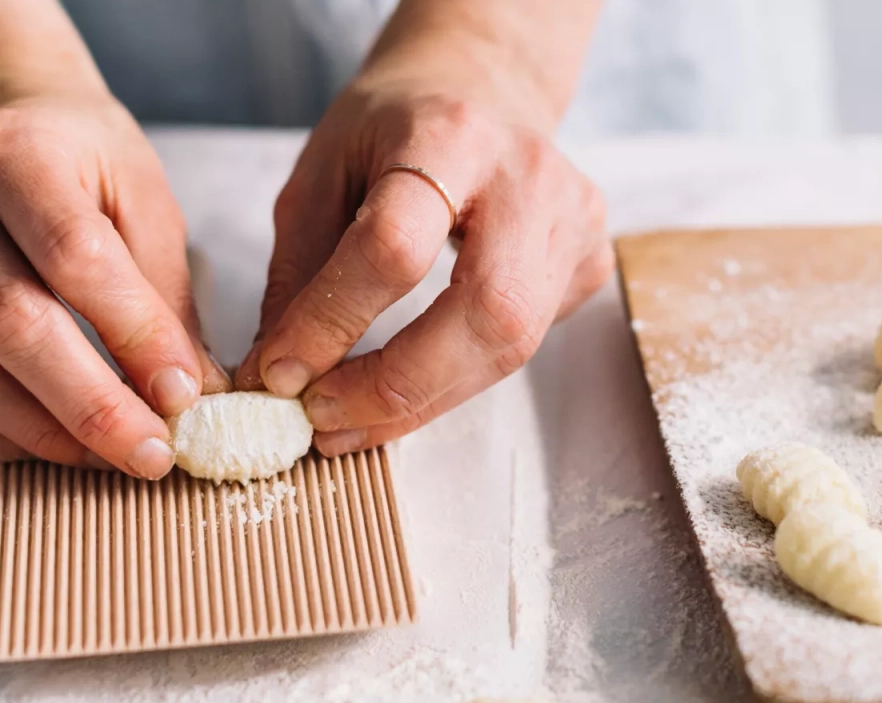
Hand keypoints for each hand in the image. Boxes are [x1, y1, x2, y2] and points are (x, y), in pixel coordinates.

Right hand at [0, 92, 229, 475]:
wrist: (13, 126)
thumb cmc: (86, 160)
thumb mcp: (142, 202)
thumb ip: (165, 292)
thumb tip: (197, 391)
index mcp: (27, 160)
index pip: (78, 258)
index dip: (134, 333)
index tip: (185, 394)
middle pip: (14, 324)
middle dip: (92, 404)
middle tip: (154, 453)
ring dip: (51, 429)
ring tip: (119, 455)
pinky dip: (13, 424)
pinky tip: (63, 441)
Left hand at [238, 69, 612, 455]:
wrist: (485, 89)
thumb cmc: (395, 129)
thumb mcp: (322, 173)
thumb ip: (300, 271)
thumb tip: (278, 375)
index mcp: (449, 136)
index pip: (397, 245)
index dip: (335, 321)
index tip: (280, 374)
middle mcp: (529, 177)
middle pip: (487, 311)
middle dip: (400, 386)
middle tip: (325, 422)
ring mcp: (574, 222)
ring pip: (513, 345)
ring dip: (426, 400)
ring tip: (354, 421)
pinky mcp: (590, 263)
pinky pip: (524, 346)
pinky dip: (458, 378)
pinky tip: (413, 378)